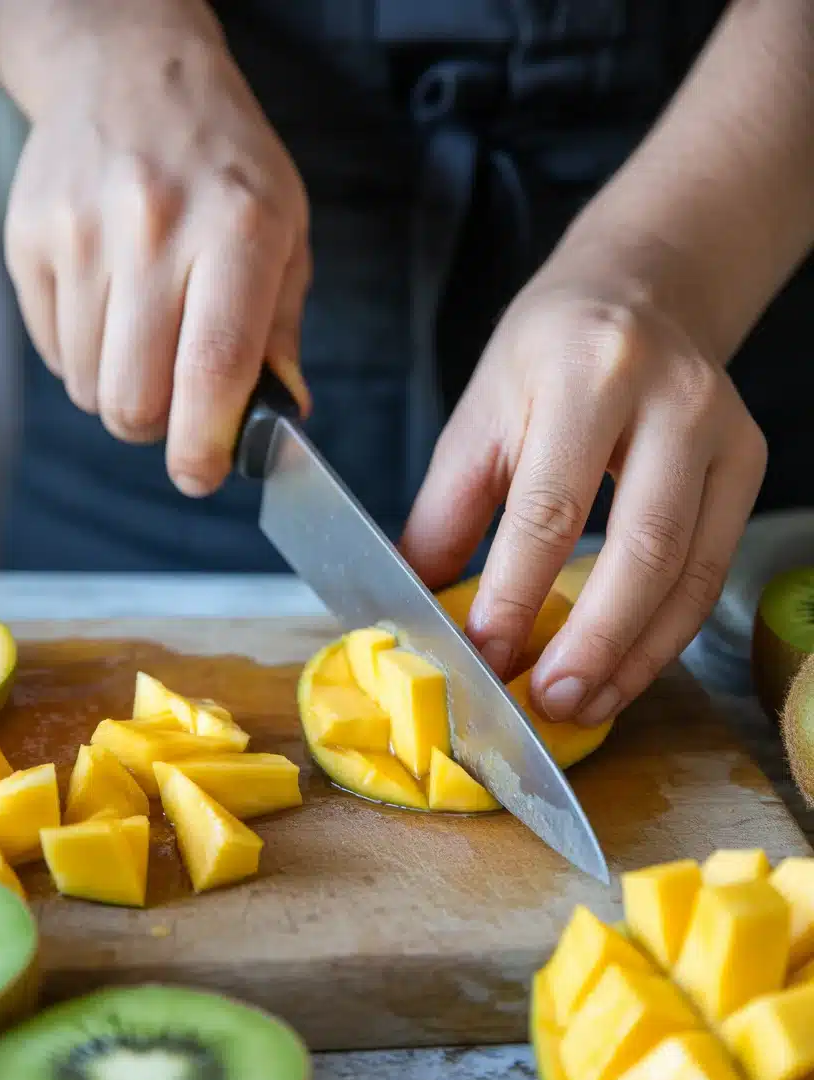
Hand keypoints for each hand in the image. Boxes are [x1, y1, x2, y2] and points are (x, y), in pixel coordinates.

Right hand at [4, 20, 310, 495]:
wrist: (130, 75)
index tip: (201, 476)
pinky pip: (53, 353)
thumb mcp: (286, 233)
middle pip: (135, 400)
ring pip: (89, 387)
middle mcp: (153, 230)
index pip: (212, 368)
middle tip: (181, 406)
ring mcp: (81, 234)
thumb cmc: (224, 165)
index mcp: (238, 231)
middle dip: (159, 430)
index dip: (203, 444)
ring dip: (121, 390)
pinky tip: (111, 309)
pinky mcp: (29, 240)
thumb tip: (280, 418)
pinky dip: (84, 358)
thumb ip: (280, 332)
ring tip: (148, 338)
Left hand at [401, 242, 766, 724]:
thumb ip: (446, 512)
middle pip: (643, 547)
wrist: (642, 289)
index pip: (550, 506)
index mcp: (585, 371)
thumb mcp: (480, 413)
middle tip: (548, 701)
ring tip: (584, 704)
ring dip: (635, 656)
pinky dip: (664, 633)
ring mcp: (722, 432)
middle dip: (593, 641)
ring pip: (689, 571)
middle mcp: (670, 398)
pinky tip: (623, 669)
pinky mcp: (747, 465)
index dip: (515, 595)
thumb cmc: (549, 351)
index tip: (483, 656)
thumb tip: (418, 606)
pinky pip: (710, 570)